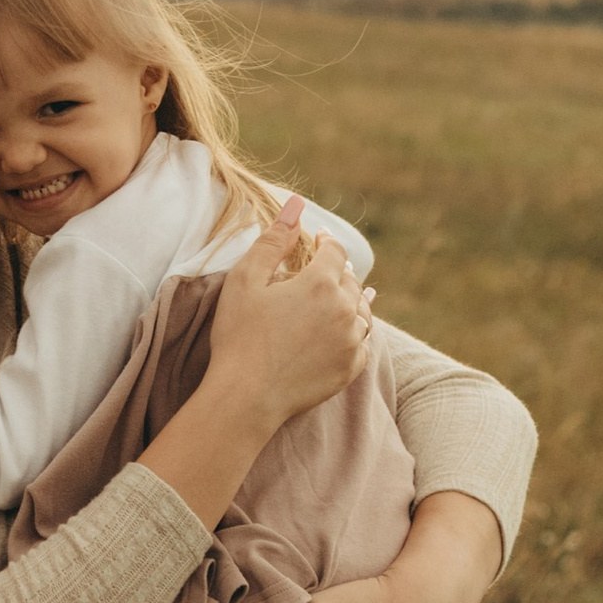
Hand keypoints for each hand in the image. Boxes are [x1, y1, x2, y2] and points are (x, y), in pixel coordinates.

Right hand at [203, 200, 372, 428]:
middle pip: (350, 280)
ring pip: (362, 311)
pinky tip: (348, 330)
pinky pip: (362, 342)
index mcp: (321, 283)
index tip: (317, 239)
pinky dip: (356, 331)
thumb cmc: (239, 335)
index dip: (325, 242)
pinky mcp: (350, 369)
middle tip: (324, 268)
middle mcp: (345, 309)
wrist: (246, 396)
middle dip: (337, 270)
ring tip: (343, 295)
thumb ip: (273, 240)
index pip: (334, 251)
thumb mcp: (245, 280)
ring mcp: (351, 341)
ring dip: (352, 299)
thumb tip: (296, 206)